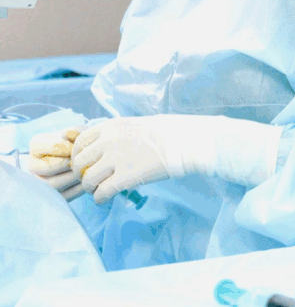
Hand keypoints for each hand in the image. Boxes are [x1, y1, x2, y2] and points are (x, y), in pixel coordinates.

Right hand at [29, 125, 88, 200]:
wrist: (74, 158)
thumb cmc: (75, 142)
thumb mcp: (76, 133)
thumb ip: (75, 131)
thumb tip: (72, 136)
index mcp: (36, 145)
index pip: (55, 146)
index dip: (72, 147)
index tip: (81, 149)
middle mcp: (32, 164)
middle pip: (50, 167)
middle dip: (71, 164)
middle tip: (83, 162)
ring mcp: (38, 182)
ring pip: (53, 185)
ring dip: (73, 178)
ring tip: (85, 172)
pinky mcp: (49, 196)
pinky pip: (60, 196)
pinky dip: (76, 190)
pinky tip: (85, 182)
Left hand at [71, 114, 283, 204]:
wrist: (185, 141)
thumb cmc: (167, 132)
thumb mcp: (136, 124)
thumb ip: (117, 135)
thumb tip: (106, 147)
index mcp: (111, 125)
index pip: (80, 141)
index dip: (79, 155)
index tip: (85, 163)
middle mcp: (108, 140)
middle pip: (79, 161)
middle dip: (81, 173)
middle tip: (91, 180)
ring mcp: (115, 159)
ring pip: (87, 180)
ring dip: (90, 189)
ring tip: (99, 191)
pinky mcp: (125, 178)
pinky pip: (101, 193)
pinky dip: (99, 199)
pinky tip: (105, 200)